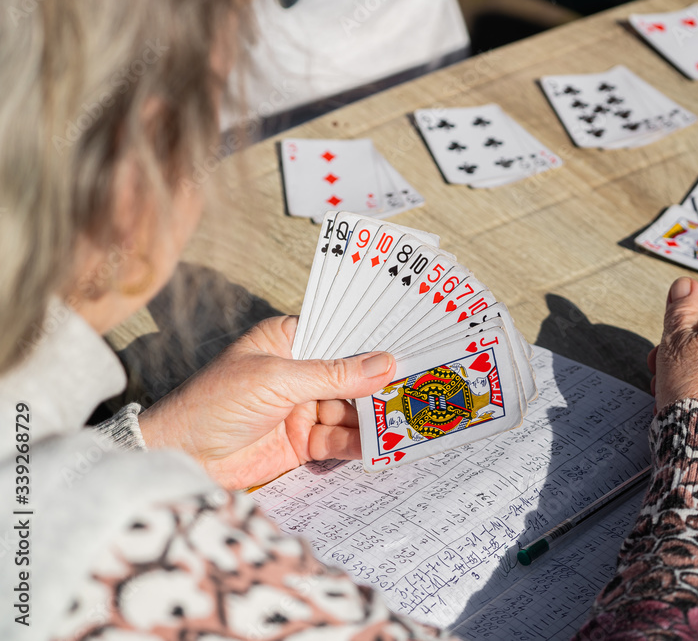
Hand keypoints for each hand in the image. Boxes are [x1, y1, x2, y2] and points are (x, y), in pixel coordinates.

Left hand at [138, 316, 396, 489]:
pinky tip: (382, 445)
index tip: (415, 346)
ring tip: (408, 420)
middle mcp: (300, 372)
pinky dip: (360, 444)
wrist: (180, 456)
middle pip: (353, 377)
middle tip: (421, 388)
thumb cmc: (215, 402)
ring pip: (351, 411)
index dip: (376, 343)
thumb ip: (333, 375)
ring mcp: (303, 408)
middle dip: (382, 385)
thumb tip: (384, 364)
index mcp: (290, 340)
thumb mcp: (277, 380)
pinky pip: (340, 441)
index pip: (342, 337)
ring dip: (375, 418)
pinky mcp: (302, 442)